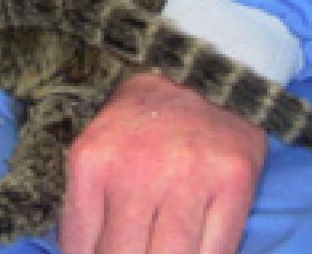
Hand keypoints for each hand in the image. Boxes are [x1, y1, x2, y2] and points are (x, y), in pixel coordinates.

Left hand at [61, 73, 266, 253]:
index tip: (100, 251)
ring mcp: (188, 178)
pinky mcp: (233, 183)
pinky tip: (191, 249)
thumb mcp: (97, 148)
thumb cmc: (143, 121)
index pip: (78, 246)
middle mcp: (138, 169)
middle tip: (134, 245)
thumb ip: (86, 202)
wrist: (202, 75)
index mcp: (93, 159)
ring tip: (159, 244)